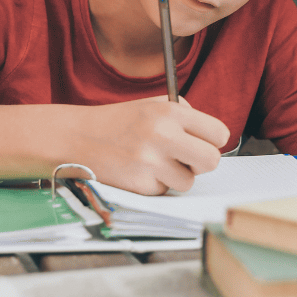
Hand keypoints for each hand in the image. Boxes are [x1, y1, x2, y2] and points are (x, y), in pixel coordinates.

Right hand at [71, 96, 230, 194]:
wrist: (77, 137)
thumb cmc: (119, 122)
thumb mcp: (152, 104)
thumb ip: (184, 114)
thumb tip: (211, 136)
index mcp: (170, 112)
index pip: (219, 133)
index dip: (213, 141)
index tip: (203, 143)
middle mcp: (163, 135)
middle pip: (212, 161)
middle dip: (202, 163)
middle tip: (188, 159)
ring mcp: (150, 162)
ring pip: (188, 181)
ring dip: (176, 176)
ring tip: (155, 163)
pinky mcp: (139, 185)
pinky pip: (163, 191)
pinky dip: (155, 184)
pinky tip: (138, 171)